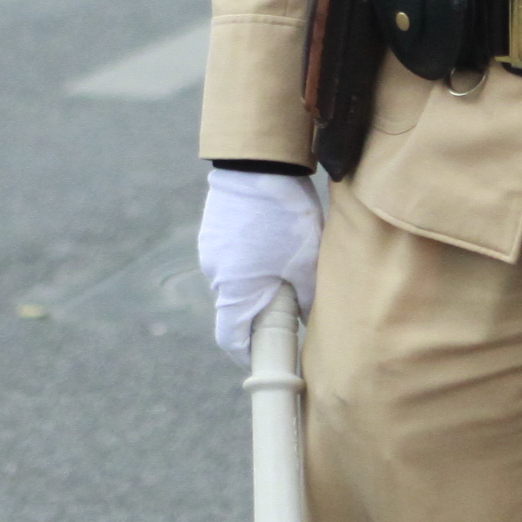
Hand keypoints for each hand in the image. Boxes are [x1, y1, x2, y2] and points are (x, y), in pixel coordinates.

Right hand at [198, 166, 322, 357]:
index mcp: (235, 292)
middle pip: (236, 310)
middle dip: (261, 314)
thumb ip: (307, 299)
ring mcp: (212, 251)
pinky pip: (232, 256)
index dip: (248, 356)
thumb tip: (310, 321)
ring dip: (257, 282)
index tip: (267, 360)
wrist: (258, 161)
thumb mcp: (306, 263)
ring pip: (236, 280)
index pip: (232, 341)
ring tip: (286, 266)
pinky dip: (251, 259)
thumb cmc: (284, 217)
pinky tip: (273, 241)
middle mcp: (216, 276)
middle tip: (290, 309)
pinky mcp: (214, 230)